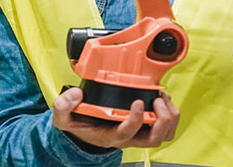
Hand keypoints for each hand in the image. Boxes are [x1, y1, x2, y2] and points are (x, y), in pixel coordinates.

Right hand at [52, 87, 178, 148]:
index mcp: (110, 134)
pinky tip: (162, 100)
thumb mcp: (63, 118)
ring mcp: (138, 135)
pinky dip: (169, 116)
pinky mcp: (143, 128)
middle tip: (157, 99)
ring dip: (169, 118)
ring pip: (163, 135)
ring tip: (163, 98)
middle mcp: (128, 137)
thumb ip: (64, 106)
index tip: (138, 101)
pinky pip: (165, 129)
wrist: (84, 134)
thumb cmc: (78, 125)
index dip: (136, 119)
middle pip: (154, 138)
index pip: (127, 132)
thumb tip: (77, 94)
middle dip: (161, 119)